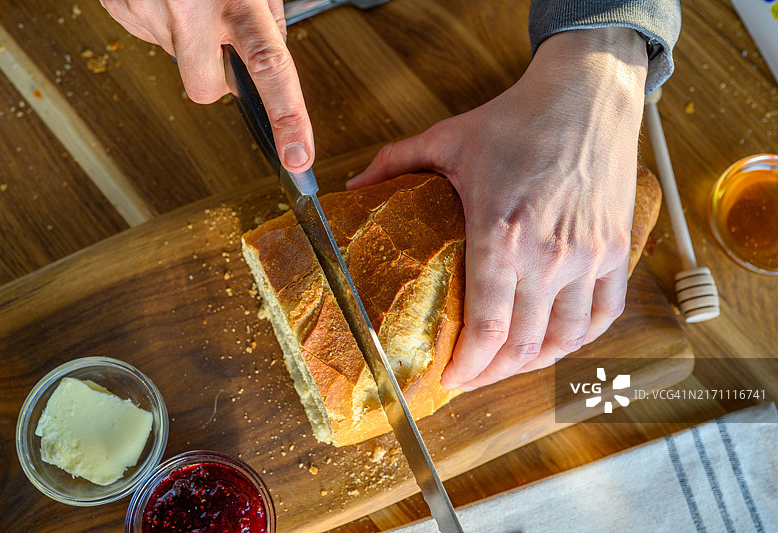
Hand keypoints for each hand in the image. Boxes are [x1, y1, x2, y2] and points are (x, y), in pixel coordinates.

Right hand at [100, 0, 313, 170]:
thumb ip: (264, 19)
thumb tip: (265, 64)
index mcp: (236, 2)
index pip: (271, 71)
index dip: (288, 119)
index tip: (298, 156)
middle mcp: (190, 11)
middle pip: (205, 90)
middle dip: (214, 78)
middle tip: (218, 40)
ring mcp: (148, 11)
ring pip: (174, 60)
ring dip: (186, 40)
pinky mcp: (119, 7)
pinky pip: (147, 36)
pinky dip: (161, 22)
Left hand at [347, 28, 647, 389]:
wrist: (585, 93)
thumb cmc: (516, 119)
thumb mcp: (447, 139)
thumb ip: (395, 164)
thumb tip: (352, 186)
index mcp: (501, 234)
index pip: (489, 328)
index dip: (468, 367)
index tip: (451, 379)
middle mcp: (548, 255)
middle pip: (523, 345)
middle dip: (492, 374)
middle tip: (471, 377)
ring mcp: (587, 255)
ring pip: (564, 338)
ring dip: (534, 363)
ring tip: (508, 367)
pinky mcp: (615, 248)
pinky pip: (603, 313)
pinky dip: (579, 338)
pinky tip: (557, 342)